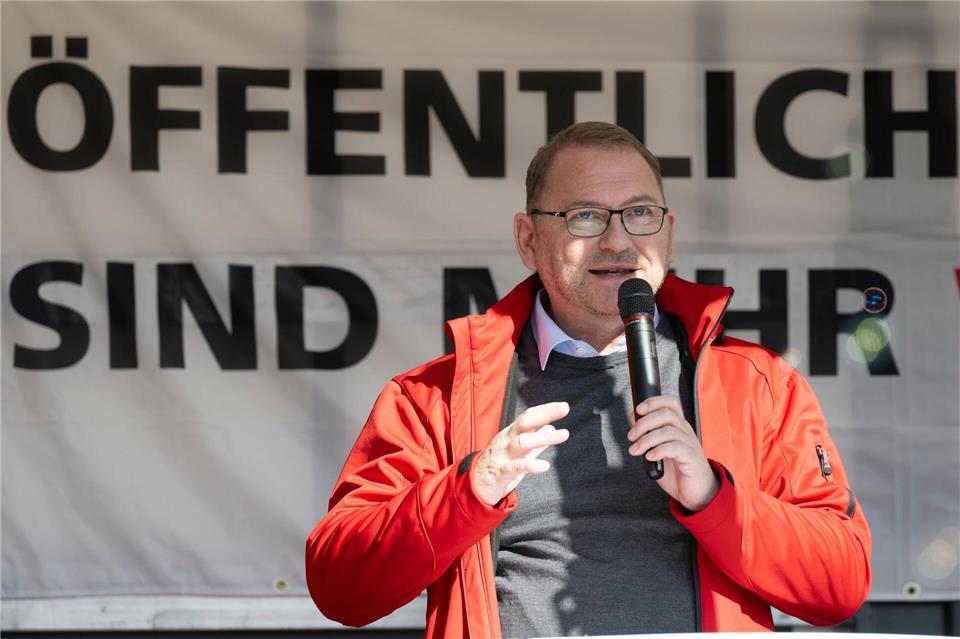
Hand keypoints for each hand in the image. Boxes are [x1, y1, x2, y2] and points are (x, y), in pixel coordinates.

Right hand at [472, 401, 569, 506]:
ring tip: (563, 434)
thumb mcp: (520, 452)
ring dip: (543, 437)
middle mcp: (506, 441)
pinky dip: (531, 465)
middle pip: (525, 423)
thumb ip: (536, 442)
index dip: (545, 410)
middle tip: (564, 408)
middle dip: (544, 414)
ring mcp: (502, 456)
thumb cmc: (499, 466)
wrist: (475, 486)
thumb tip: (552, 428)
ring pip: (522, 442)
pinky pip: (515, 467)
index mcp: (510, 434)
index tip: (563, 406)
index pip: (528, 417)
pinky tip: (545, 466)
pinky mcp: (500, 472)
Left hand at [627, 395, 718, 511]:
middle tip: (631, 436)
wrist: (696, 492)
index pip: (671, 403)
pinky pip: (675, 448)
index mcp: (678, 426)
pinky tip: (650, 457)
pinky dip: (659, 450)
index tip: (637, 410)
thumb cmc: (677, 471)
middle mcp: (685, 432)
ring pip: (668, 431)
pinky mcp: (692, 458)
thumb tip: (634, 421)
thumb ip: (649, 437)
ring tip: (635, 450)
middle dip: (644, 422)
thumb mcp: (659, 450)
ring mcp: (690, 444)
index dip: (653, 402)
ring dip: (646, 439)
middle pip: (666, 414)